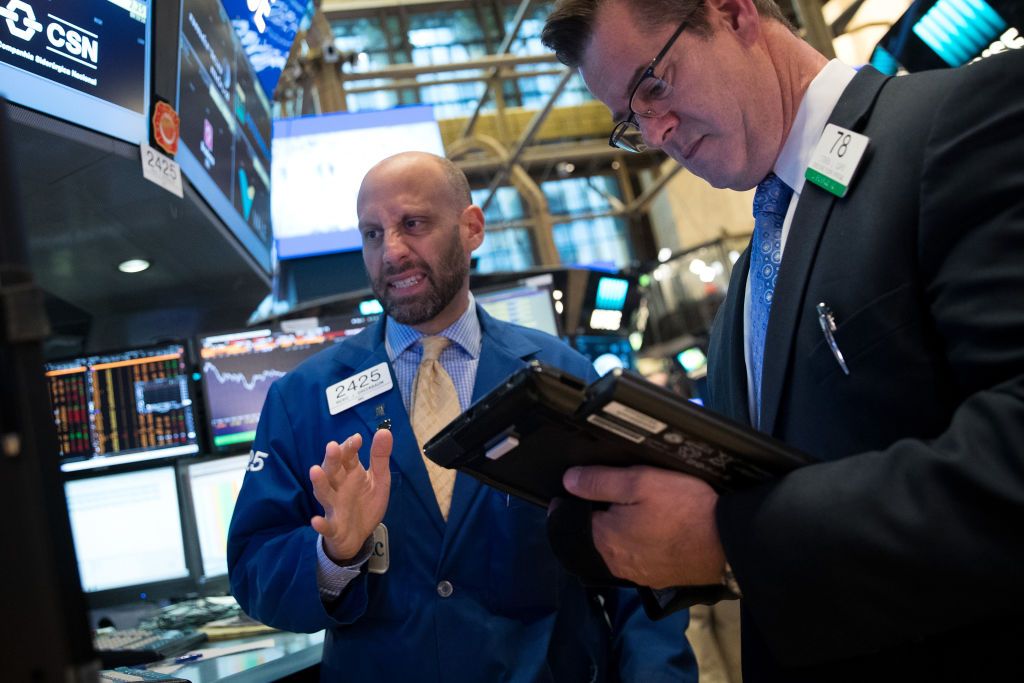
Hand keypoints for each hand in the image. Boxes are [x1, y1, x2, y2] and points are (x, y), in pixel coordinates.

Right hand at [310, 429, 391, 562]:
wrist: (359, 535)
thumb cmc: (365, 503)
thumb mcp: (379, 479)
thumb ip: (380, 457)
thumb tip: (384, 431)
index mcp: (351, 474)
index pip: (348, 457)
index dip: (350, 447)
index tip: (357, 438)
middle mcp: (339, 487)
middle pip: (333, 471)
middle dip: (333, 459)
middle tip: (332, 446)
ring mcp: (334, 507)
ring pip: (324, 493)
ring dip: (320, 483)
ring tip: (314, 471)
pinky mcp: (334, 528)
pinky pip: (326, 526)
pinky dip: (321, 524)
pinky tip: (316, 521)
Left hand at [562, 465, 725, 588]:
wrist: (728, 542)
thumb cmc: (684, 509)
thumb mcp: (640, 482)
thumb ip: (600, 482)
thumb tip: (568, 481)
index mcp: (605, 538)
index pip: (573, 519)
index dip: (572, 501)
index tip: (573, 488)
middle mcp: (616, 562)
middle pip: (595, 534)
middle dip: (597, 515)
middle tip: (608, 492)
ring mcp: (638, 573)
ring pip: (616, 547)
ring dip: (618, 530)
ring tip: (631, 509)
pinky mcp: (658, 577)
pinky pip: (637, 557)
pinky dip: (637, 543)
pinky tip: (651, 529)